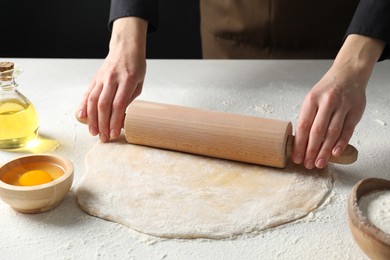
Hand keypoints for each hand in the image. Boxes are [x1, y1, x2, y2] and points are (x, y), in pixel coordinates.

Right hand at [77, 17, 147, 141]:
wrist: (125, 47)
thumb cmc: (136, 66)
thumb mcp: (139, 82)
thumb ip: (130, 98)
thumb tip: (121, 117)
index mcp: (128, 80)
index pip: (118, 105)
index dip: (115, 121)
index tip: (114, 133)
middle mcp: (112, 79)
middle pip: (104, 105)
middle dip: (102, 124)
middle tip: (103, 138)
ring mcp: (102, 78)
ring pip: (93, 100)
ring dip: (92, 119)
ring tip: (93, 132)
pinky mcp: (95, 78)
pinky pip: (87, 94)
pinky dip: (83, 106)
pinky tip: (82, 117)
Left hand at [293, 34, 384, 168]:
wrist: (348, 73)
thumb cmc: (327, 90)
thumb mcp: (312, 98)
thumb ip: (308, 117)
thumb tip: (300, 142)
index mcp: (311, 99)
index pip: (303, 125)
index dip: (299, 144)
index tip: (296, 157)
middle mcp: (327, 102)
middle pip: (317, 131)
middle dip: (311, 150)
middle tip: (307, 164)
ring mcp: (343, 106)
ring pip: (332, 132)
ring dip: (325, 150)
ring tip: (319, 162)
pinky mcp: (355, 110)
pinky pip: (347, 129)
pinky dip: (341, 142)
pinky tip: (335, 153)